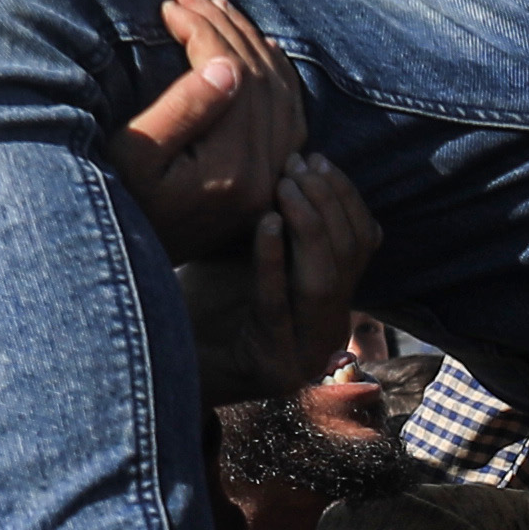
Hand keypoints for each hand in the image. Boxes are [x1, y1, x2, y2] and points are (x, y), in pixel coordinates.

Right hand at [114, 0, 303, 254]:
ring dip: (251, 41)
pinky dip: (274, 70)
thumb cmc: (121, 199)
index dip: (204, 30)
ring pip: (282, 89)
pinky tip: (254, 46)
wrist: (134, 251)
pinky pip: (289, 110)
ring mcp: (276, 175)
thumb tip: (226, 65)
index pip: (234, 75)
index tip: (170, 4)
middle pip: (262, 77)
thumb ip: (184, 109)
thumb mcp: (136, 155)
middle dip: (226, 26)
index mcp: (234, 168)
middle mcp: (267, 173)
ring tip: (215, 8)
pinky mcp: (274, 174)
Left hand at [187, 150, 378, 399]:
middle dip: (326, 203)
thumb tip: (309, 160)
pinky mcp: (271, 370)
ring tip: (284, 186)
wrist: (165, 360)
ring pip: (322, 282)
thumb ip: (289, 222)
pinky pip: (277, 304)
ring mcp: (304, 358)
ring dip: (307, 226)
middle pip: (349, 260)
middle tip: (298, 165)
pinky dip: (272, 259)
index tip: (317, 158)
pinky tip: (267, 222)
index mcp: (336, 307)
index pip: (363, 244)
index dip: (346, 197)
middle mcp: (329, 336)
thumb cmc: (207, 296)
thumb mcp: (259, 251)